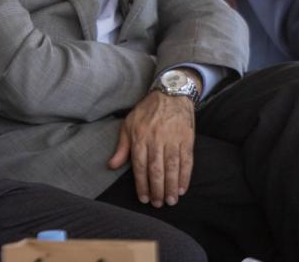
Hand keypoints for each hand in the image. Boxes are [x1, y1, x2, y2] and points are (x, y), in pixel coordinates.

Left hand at [107, 90, 194, 207]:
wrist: (171, 93)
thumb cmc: (147, 110)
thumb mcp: (129, 124)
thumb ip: (122, 147)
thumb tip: (111, 165)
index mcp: (140, 137)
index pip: (140, 166)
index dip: (141, 184)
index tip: (143, 198)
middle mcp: (156, 139)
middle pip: (156, 169)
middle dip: (157, 189)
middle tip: (158, 204)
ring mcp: (173, 139)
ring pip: (172, 167)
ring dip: (171, 186)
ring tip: (171, 201)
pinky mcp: (187, 138)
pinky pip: (187, 161)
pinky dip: (185, 176)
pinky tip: (182, 188)